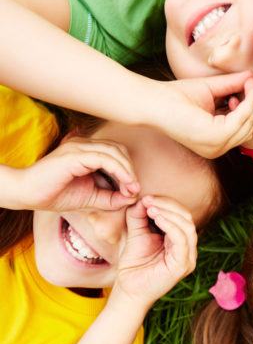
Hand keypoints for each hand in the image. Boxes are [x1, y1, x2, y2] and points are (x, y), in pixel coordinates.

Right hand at [16, 138, 138, 210]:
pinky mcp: (74, 154)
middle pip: (119, 150)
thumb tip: (133, 197)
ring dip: (128, 171)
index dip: (130, 171)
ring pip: (114, 151)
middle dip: (131, 170)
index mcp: (87, 151)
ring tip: (132, 188)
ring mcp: (79, 147)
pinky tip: (126, 184)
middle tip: (135, 190)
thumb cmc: (56, 195)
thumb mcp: (92, 198)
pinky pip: (104, 158)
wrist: (27, 195)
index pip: (118, 154)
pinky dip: (119, 170)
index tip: (134, 191)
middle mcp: (84, 145)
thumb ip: (112, 198)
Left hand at [112, 196, 197, 306]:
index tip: (147, 197)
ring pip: (187, 227)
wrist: (128, 291)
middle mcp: (188, 248)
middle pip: (186, 218)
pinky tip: (157, 218)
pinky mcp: (183, 265)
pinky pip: (182, 240)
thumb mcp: (136, 234)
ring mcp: (188, 257)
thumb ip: (139, 217)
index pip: (180, 215)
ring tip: (151, 208)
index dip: (166, 203)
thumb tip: (142, 199)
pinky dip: (170, 226)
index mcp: (180, 240)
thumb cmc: (133, 266)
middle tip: (148, 200)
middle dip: (168, 205)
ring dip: (169, 213)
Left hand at [155, 71, 252, 157]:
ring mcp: (216, 147)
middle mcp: (216, 149)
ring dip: (252, 103)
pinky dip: (247, 104)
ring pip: (248, 125)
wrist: (153, 101)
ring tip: (249, 85)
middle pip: (249, 128)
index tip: (250, 87)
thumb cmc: (175, 96)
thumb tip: (252, 77)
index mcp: (214, 142)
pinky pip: (241, 120)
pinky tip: (243, 91)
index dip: (251, 107)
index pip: (243, 128)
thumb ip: (231, 85)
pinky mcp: (214, 138)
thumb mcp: (211, 90)